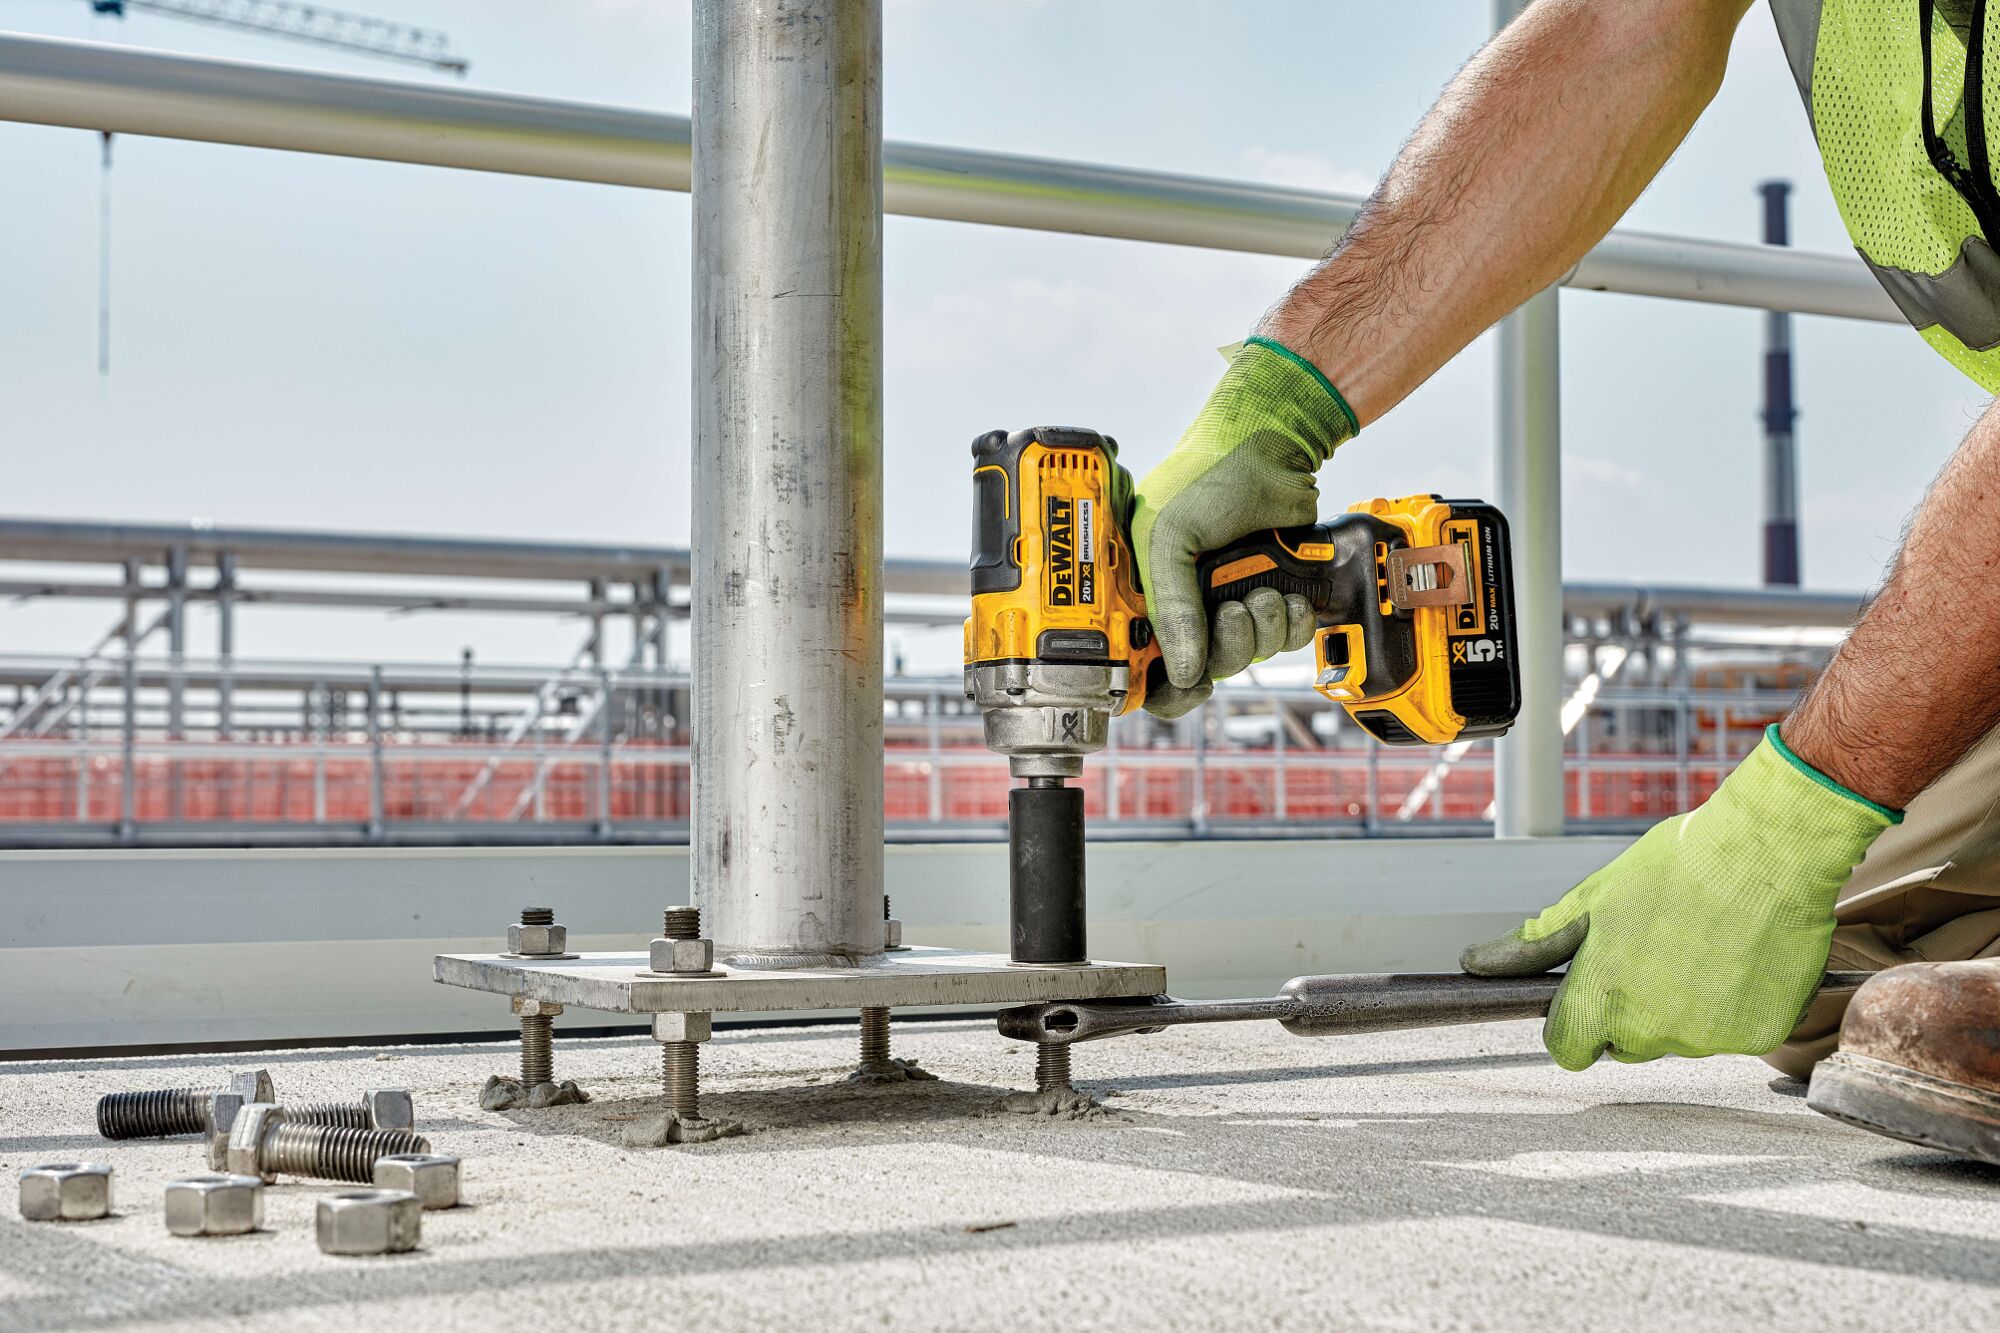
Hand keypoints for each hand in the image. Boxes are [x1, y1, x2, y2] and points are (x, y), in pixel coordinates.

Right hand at [1131, 337, 1355, 717]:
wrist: (1272, 448)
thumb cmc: (1207, 478)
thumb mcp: (1169, 537)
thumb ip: (1171, 607)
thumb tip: (1185, 672)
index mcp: (1146, 591)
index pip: (1144, 664)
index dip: (1163, 686)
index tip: (1188, 684)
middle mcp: (1186, 603)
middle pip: (1203, 668)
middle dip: (1226, 648)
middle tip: (1231, 611)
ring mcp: (1230, 600)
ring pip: (1248, 657)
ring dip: (1262, 631)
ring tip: (1263, 589)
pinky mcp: (1273, 595)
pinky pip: (1285, 638)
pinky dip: (1291, 622)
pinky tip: (1286, 593)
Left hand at [1460, 726, 1898, 1069]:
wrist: (1765, 856)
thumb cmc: (1677, 868)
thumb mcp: (1593, 899)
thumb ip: (1537, 943)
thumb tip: (1480, 962)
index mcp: (1602, 997)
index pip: (1567, 1049)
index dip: (1572, 1025)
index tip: (1586, 1000)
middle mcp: (1653, 1029)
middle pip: (1625, 1045)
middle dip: (1630, 1011)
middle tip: (1653, 955)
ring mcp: (1708, 1039)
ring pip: (1680, 1039)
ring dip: (1683, 1008)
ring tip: (1699, 948)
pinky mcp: (1758, 1037)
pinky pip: (1732, 1035)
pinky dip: (1732, 1007)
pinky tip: (1735, 959)